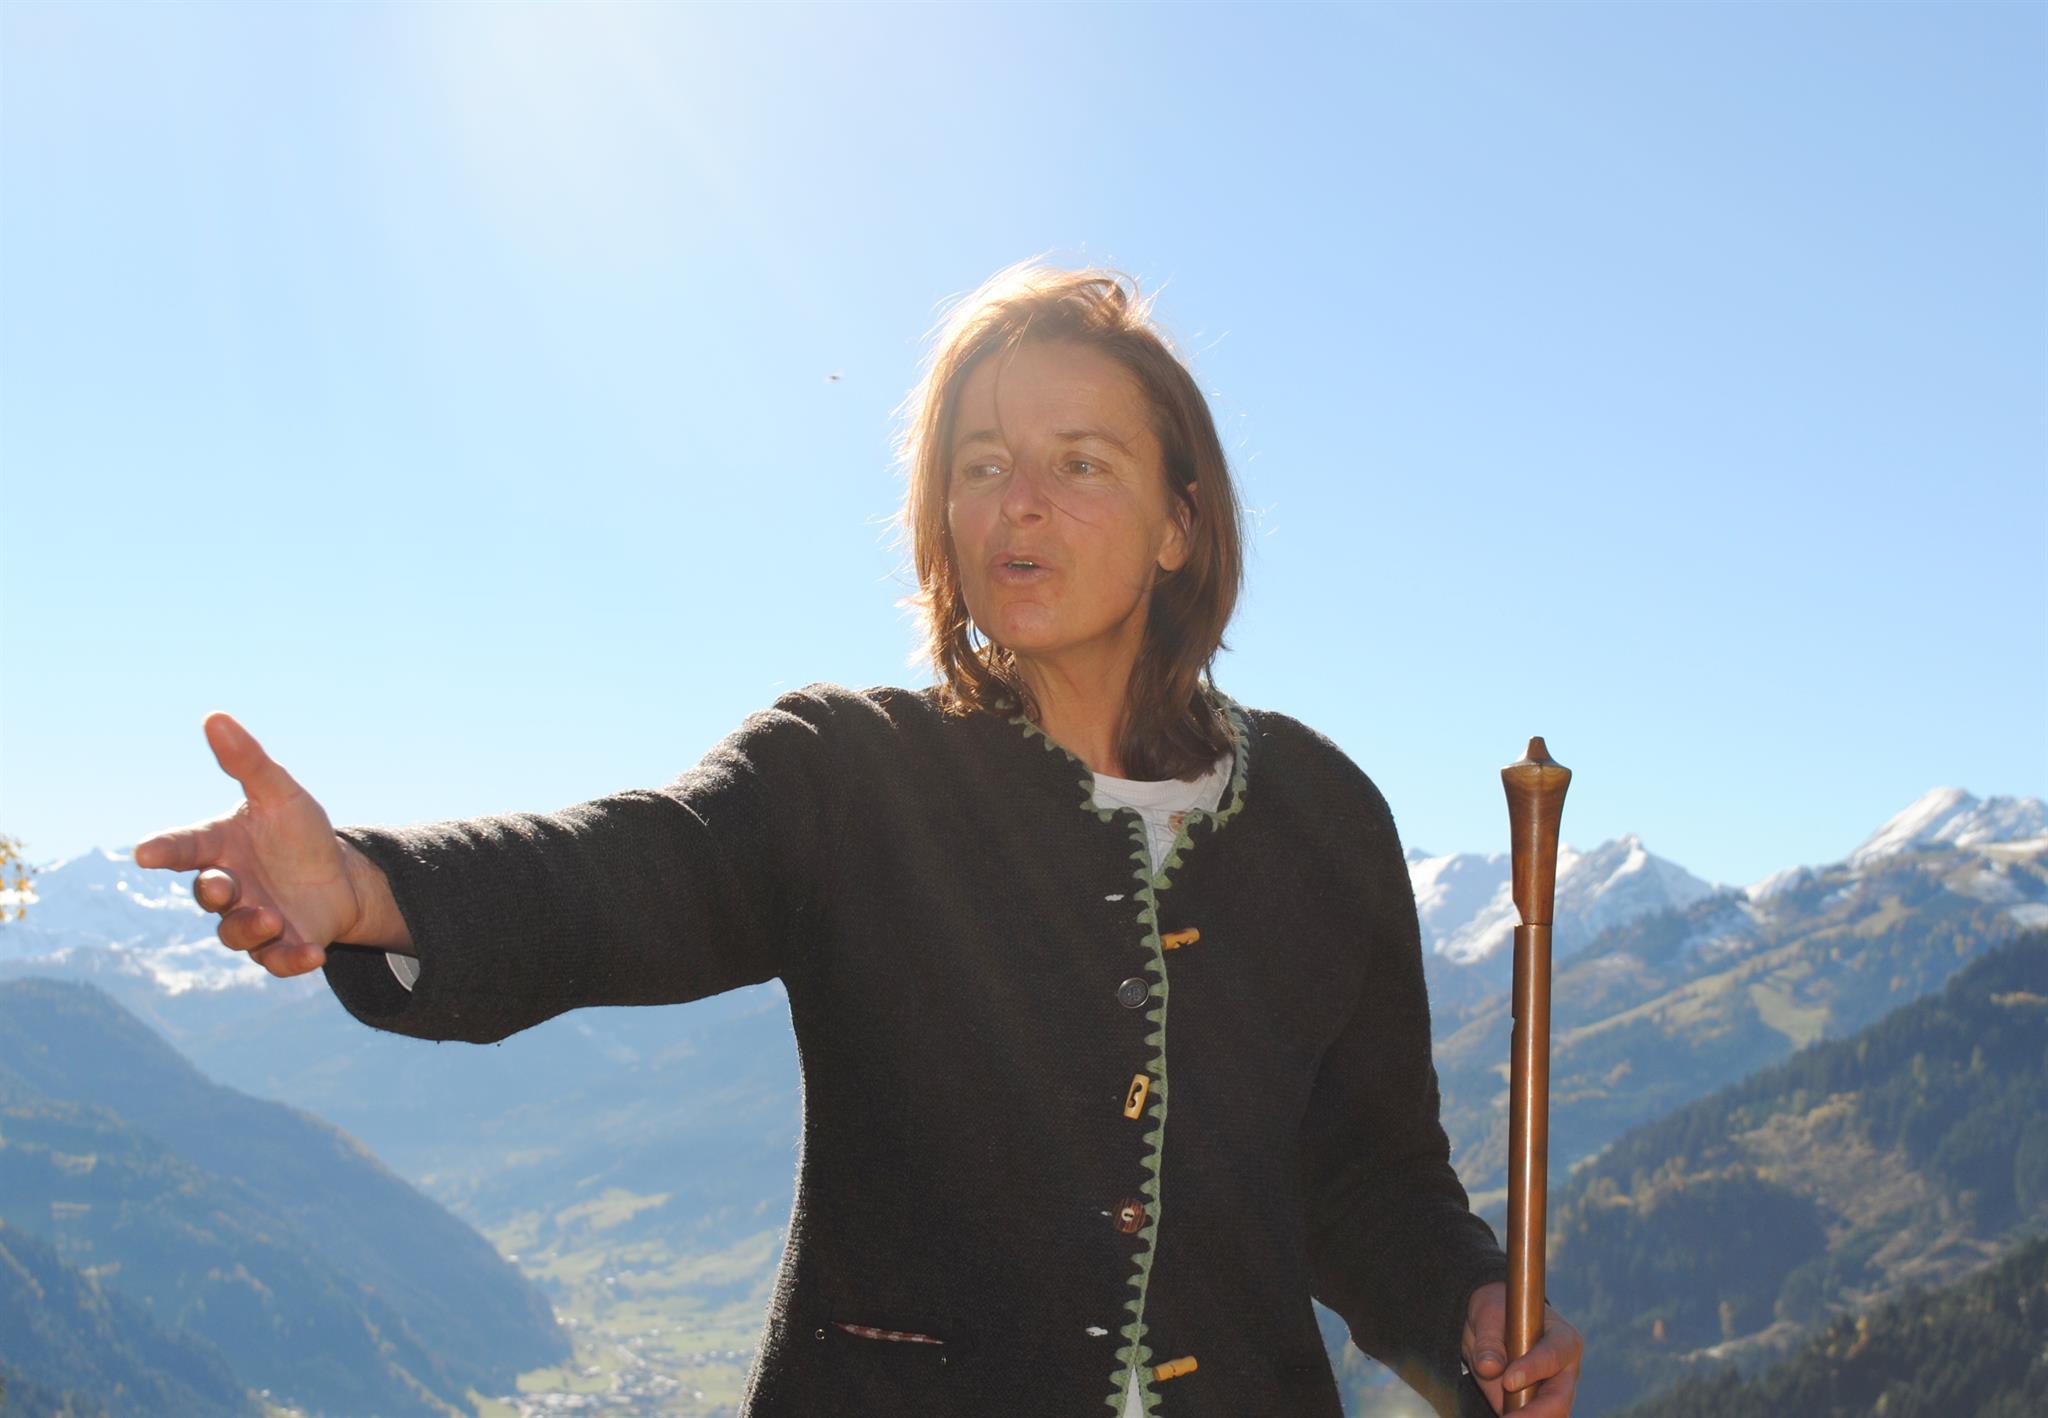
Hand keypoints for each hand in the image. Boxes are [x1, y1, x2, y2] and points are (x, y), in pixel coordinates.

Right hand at [133, 712, 362, 977]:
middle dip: (213, 891)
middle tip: (225, 885)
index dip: (163, 850)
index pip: (183, 847)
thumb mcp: (281, 794)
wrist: (343, 878)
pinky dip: (290, 960)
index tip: (143, 853)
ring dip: (249, 928)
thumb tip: (214, 717)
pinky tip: (313, 953)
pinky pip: (276, 961)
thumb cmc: (300, 833)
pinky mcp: (280, 947)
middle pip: (206, 894)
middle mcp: (229, 886)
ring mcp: (251, 919)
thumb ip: (247, 762)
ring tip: (273, 918)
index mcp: (220, 848)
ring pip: (234, 934)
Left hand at [1463, 1282, 1580, 1415]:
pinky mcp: (1538, 1407)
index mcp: (1563, 1339)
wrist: (1492, 1324)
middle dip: (1534, 1413)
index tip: (1508, 1382)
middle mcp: (1565, 1370)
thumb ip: (1489, 1341)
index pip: (1552, 1357)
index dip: (1531, 1370)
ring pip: (1550, 1415)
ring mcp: (1555, 1392)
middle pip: (1560, 1399)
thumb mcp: (1488, 1316)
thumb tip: (1490, 1367)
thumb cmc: (1498, 1313)